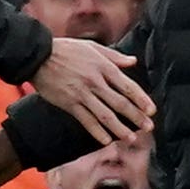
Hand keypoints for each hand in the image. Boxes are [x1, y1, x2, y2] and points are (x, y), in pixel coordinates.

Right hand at [31, 39, 153, 144]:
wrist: (38, 56)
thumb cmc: (66, 49)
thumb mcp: (92, 47)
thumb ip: (114, 56)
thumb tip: (133, 61)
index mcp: (103, 67)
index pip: (128, 86)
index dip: (142, 99)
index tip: (152, 110)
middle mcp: (95, 81)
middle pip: (120, 103)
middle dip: (136, 117)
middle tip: (148, 127)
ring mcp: (82, 94)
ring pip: (105, 115)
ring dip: (120, 129)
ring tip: (131, 138)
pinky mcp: (68, 103)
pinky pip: (85, 120)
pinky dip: (96, 132)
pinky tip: (106, 141)